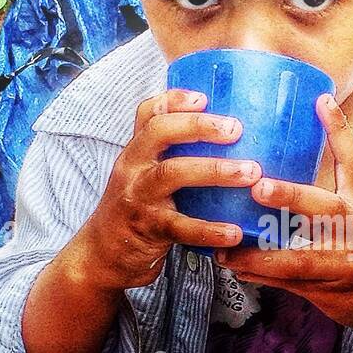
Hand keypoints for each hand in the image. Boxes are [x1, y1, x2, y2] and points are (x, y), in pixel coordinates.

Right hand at [76, 88, 255, 290]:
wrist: (101, 256)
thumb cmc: (135, 213)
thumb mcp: (144, 178)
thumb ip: (172, 159)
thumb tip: (228, 143)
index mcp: (136, 152)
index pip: (148, 114)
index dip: (174, 99)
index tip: (204, 96)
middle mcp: (133, 168)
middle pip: (160, 133)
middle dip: (199, 126)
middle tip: (236, 128)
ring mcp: (138, 197)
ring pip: (173, 173)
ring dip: (215, 170)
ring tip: (250, 173)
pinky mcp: (147, 229)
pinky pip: (180, 227)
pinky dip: (209, 229)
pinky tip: (235, 232)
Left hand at [215, 93, 352, 338]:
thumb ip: (335, 203)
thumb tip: (289, 180)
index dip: (338, 131)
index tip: (321, 101)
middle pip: (323, 208)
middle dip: (290, 196)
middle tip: (259, 186)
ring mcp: (343, 264)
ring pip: (298, 258)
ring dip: (259, 255)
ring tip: (227, 251)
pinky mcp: (330, 290)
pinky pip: (291, 283)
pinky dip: (263, 277)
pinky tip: (239, 271)